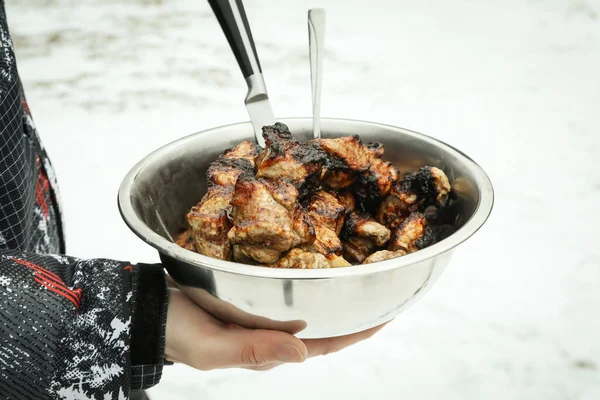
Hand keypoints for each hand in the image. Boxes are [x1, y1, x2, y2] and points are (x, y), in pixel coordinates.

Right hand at [164, 288, 386, 370]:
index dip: (357, 332)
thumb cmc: (177, 332)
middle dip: (353, 308)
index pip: (324, 344)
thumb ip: (254, 350)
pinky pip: (284, 285)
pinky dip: (303, 274)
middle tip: (382, 281)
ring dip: (333, 289)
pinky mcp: (248, 292)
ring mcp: (261, 312)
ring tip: (358, 267)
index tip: (389, 313)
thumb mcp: (212, 347)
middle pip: (321, 323)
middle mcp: (271, 331)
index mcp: (268, 349)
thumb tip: (302, 351)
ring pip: (306, 302)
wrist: (148, 309)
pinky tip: (312, 256)